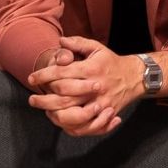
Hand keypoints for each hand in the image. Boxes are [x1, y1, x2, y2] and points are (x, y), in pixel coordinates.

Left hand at [25, 35, 139, 135]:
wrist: (135, 77)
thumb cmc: (111, 62)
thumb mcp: (97, 48)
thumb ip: (78, 43)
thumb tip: (60, 41)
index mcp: (91, 69)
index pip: (62, 73)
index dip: (44, 76)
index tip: (32, 78)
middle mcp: (95, 86)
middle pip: (64, 96)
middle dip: (44, 98)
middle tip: (32, 99)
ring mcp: (101, 102)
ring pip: (72, 114)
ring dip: (54, 114)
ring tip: (45, 110)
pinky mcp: (105, 114)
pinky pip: (85, 126)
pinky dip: (71, 125)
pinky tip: (61, 120)